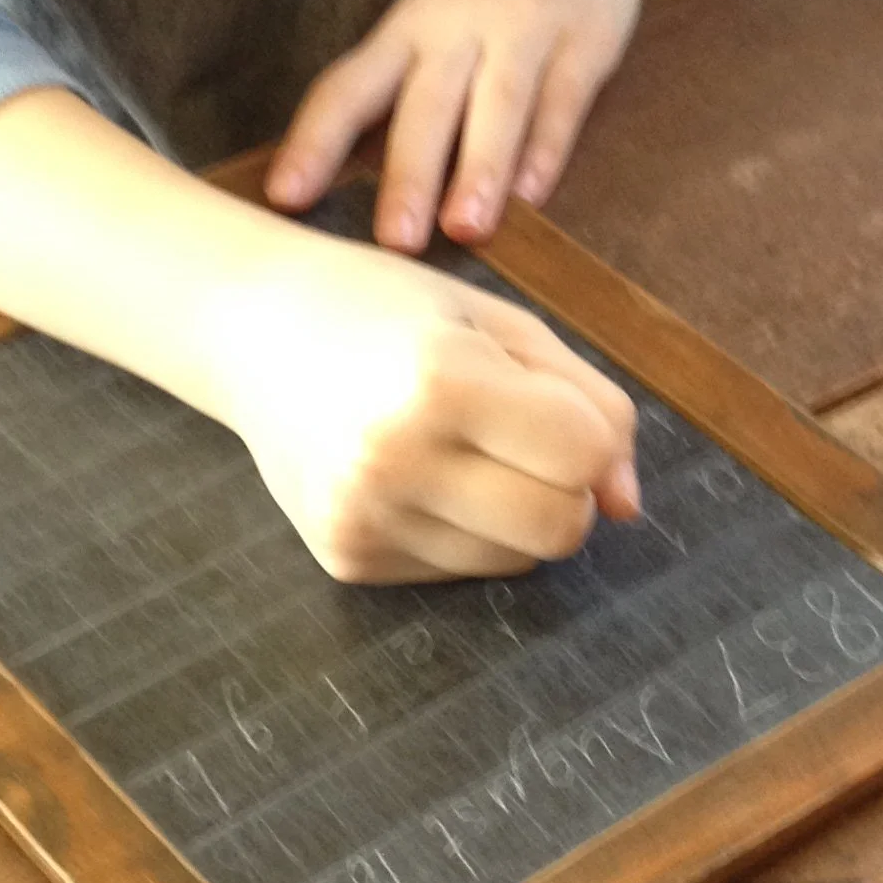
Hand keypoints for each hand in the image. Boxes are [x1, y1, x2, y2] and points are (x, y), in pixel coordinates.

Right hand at [0, 87, 639, 581]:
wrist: (252, 330)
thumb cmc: (390, 312)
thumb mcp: (500, 325)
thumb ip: (588, 404)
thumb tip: (629, 507)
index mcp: (441, 378)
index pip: (582, 457)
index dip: (590, 434)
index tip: (553, 403)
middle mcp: (394, 457)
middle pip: (559, 527)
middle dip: (566, 490)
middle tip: (519, 439)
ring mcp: (364, 516)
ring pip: (514, 560)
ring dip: (514, 513)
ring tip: (458, 450)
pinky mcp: (346, 558)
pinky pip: (458, 570)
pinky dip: (462, 530)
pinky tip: (415, 475)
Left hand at [266, 0, 770, 250]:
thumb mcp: (427, 24)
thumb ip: (397, 100)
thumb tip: (343, 188)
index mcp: (405, 30)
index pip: (348, 88)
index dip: (314, 142)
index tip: (284, 198)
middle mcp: (458, 29)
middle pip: (426, 104)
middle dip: (409, 173)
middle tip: (394, 240)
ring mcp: (524, 30)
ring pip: (499, 105)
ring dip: (480, 168)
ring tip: (466, 228)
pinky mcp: (585, 40)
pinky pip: (563, 99)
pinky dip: (547, 147)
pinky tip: (533, 194)